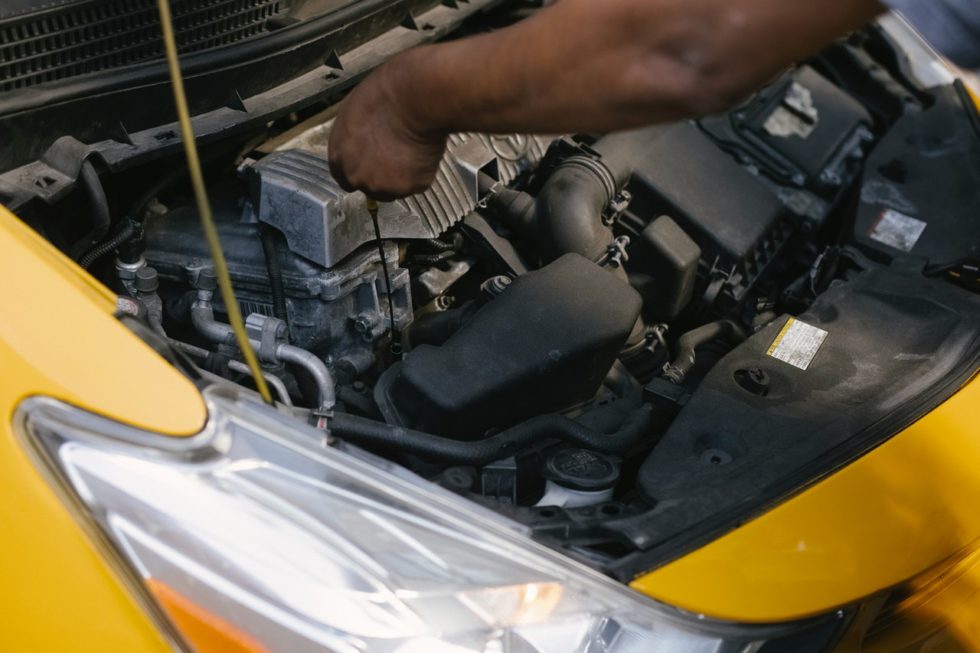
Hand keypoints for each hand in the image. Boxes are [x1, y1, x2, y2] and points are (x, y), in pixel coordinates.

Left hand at [328, 60, 447, 199]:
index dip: (361, 171)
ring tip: (410, 151)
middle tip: (396, 156)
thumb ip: (352, 140)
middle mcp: (357, 177)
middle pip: (369, 188)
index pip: (344, 178)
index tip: (372, 165)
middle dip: (381, 176)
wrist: (412, 101)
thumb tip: (360, 144)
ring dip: (401, 177)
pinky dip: (421, 172)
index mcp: (339, 158)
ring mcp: (383, 186)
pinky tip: (422, 152)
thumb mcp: (351, 115)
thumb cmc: (383, 97)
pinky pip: (416, 184)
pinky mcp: (408, 187)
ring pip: (394, 190)